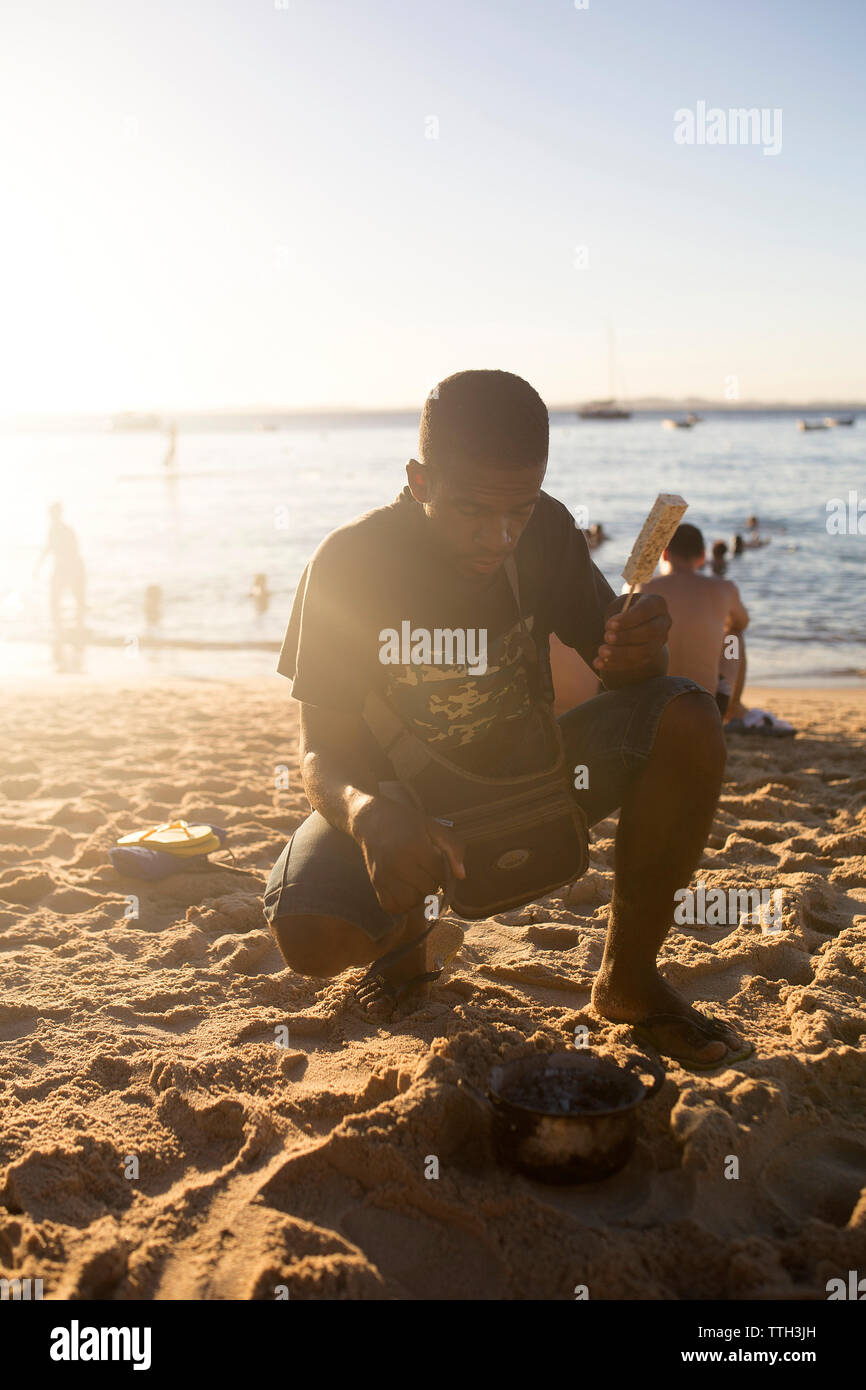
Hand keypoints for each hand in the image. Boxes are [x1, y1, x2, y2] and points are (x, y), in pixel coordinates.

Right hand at [351, 796, 464, 915]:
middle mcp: (397, 863)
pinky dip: (402, 904)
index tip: (437, 860)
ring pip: (411, 902)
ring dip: (419, 895)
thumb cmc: (407, 823)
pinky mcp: (375, 883)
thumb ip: (452, 847)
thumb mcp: (433, 826)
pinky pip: (392, 906)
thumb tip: (461, 876)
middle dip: (433, 881)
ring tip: (418, 882)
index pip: (440, 872)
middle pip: (428, 888)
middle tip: (427, 869)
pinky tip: (406, 891)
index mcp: (414, 846)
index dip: (444, 869)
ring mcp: (384, 875)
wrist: (373, 819)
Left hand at [592, 593, 670, 678]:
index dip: (628, 619)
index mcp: (656, 603)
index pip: (646, 610)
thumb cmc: (622, 609)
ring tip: (602, 652)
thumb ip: (617, 613)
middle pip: (650, 632)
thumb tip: (611, 629)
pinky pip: (636, 663)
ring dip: (621, 653)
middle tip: (607, 637)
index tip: (610, 625)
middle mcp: (663, 622)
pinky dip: (616, 664)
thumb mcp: (619, 604)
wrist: (628, 624)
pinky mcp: (651, 656)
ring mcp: (660, 641)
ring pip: (645, 651)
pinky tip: (600, 663)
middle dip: (627, 636)